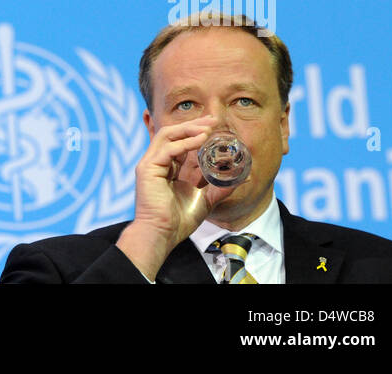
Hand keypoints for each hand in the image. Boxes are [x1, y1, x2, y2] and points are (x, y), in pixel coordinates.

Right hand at [117, 115, 237, 279]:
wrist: (163, 234)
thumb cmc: (179, 220)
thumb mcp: (207, 199)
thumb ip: (222, 187)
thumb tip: (244, 177)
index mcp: (169, 168)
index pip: (181, 141)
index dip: (197, 131)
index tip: (215, 125)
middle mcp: (158, 163)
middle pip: (172, 133)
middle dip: (193, 124)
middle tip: (213, 120)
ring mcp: (150, 165)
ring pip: (167, 135)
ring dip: (188, 129)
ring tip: (207, 128)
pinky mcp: (147, 170)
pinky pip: (166, 149)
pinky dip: (184, 143)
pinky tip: (200, 141)